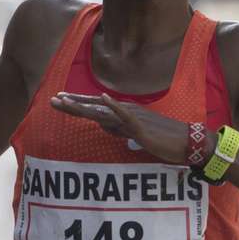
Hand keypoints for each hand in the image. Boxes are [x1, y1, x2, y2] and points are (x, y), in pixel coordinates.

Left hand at [50, 92, 204, 163]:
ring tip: (65, 101)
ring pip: (102, 110)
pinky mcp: (141, 125)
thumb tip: (102, 125)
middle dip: (73, 104)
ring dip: (83, 105)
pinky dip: (113, 106)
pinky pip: (124, 114)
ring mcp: (133, 116)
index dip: (78, 104)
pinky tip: (102, 98)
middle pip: (94, 107)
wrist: (186, 141)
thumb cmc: (162, 139)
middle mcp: (126, 111)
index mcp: (124, 114)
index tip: (60, 100)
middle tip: (52, 100)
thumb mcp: (135, 134)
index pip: (96, 108)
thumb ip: (119, 129)